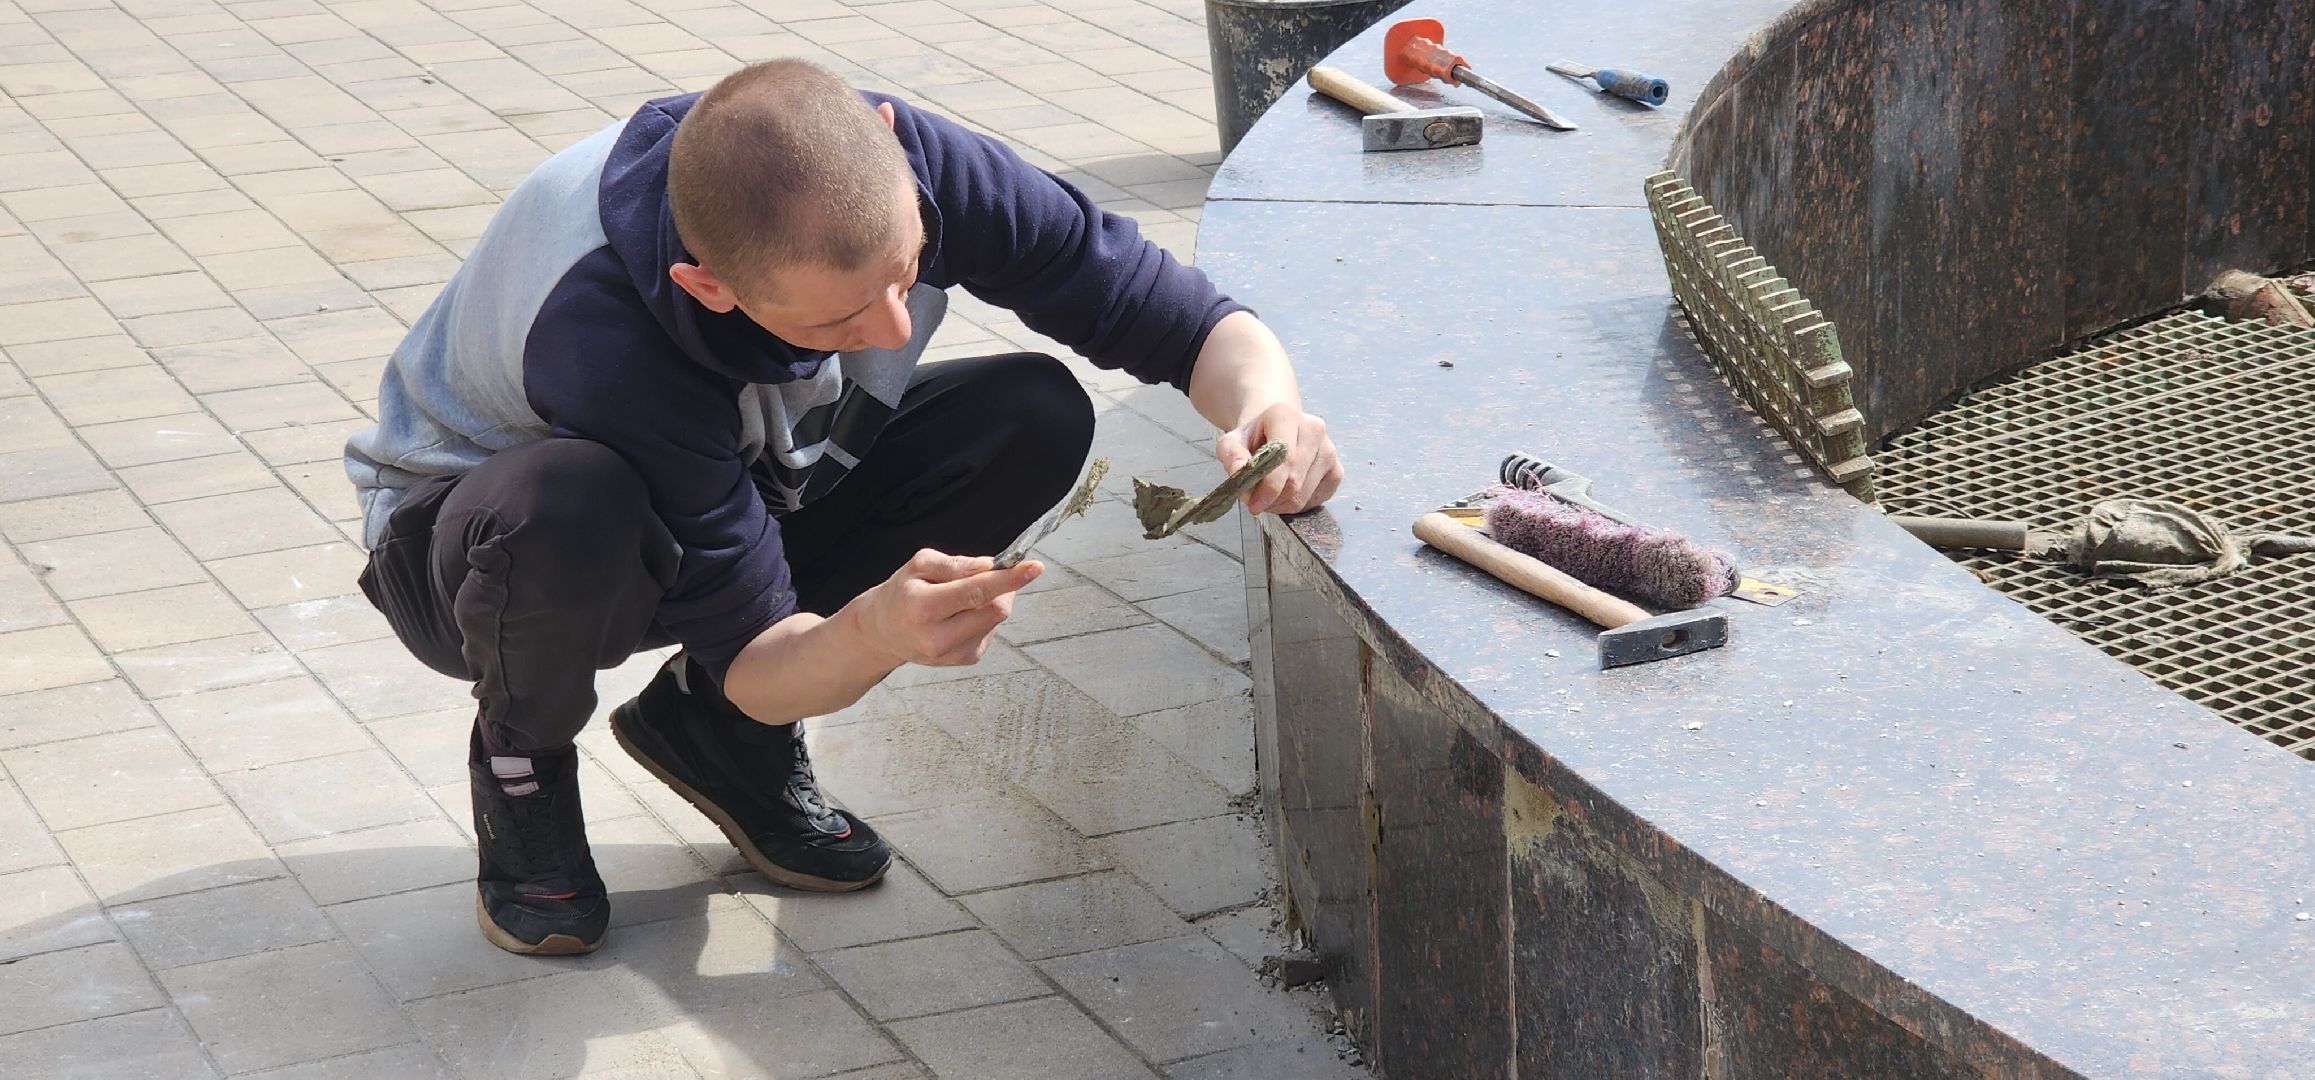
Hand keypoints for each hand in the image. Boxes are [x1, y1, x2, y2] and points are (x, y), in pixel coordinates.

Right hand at [845, 550, 1040, 666]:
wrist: (884, 632)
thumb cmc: (902, 593)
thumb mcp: (919, 565)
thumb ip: (955, 564)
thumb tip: (989, 566)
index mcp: (923, 608)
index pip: (976, 592)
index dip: (1009, 579)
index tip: (1034, 567)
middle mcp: (938, 637)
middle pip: (995, 608)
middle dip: (1002, 587)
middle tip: (989, 573)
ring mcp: (953, 654)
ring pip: (996, 618)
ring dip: (990, 601)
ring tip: (960, 599)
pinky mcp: (966, 659)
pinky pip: (991, 629)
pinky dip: (984, 616)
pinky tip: (960, 615)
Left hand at [1216, 402, 1343, 515]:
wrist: (1276, 432)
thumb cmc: (1254, 438)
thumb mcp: (1232, 442)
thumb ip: (1232, 456)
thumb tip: (1239, 472)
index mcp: (1285, 415)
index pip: (1284, 459)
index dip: (1269, 487)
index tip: (1254, 505)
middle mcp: (1314, 428)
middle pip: (1294, 481)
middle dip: (1272, 500)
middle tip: (1256, 501)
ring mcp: (1329, 449)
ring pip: (1305, 495)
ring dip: (1282, 505)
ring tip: (1269, 496)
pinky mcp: (1337, 469)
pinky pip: (1318, 500)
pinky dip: (1299, 506)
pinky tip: (1286, 495)